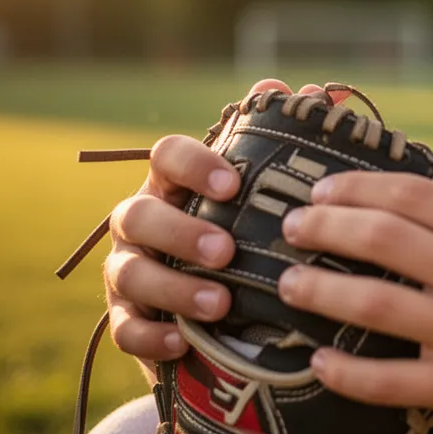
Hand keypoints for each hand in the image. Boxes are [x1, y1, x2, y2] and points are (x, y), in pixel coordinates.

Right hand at [102, 78, 341, 370]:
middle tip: (227, 250)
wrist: (225, 311)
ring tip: (220, 303)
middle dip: (180, 231)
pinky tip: (182, 342)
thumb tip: (309, 91)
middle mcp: (143, 220)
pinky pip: (123, 328)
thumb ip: (283, 141)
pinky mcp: (127, 319)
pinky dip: (150, 336)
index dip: (193, 164)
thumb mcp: (265, 191)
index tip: (232, 184)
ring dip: (173, 287)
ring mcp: (129, 269)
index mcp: (176, 183)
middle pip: (137, 213)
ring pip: (128, 273)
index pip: (167, 155)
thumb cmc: (247, 231)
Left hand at [276, 155, 432, 433]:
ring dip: (321, 290)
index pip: (415, 194)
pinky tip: (317, 360)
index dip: (359, 186)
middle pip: (386, 238)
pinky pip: (392, 381)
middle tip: (293, 226)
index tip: (323, 190)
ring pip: (377, 305)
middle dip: (326, 226)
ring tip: (288, 282)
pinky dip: (347, 373)